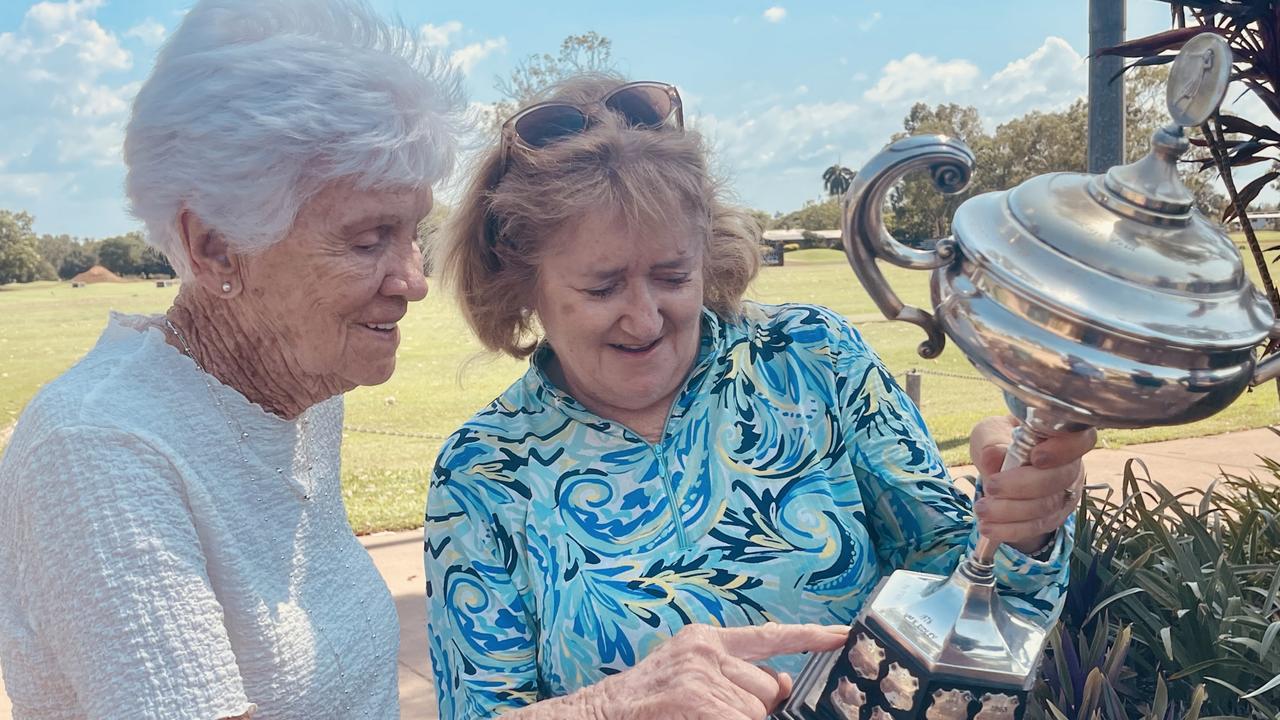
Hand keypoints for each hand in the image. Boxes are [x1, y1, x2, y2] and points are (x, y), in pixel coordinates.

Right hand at [583, 622, 848, 719]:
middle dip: (753, 711)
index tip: (846, 636)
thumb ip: (731, 676)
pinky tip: (691, 718)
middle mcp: (707, 652)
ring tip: (692, 716)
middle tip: (708, 713)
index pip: (769, 637)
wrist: (596, 718)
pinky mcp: (699, 702)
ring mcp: (703, 678)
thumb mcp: (685, 675)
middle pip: (767, 689)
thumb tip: (779, 685)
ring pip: (756, 711)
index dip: (812, 638)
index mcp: (704, 641)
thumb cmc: (642, 707)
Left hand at [969, 415, 1096, 553]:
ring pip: (1048, 506)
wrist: (998, 466)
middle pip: (1060, 479)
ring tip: (982, 509)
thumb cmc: (998, 440)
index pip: (1080, 440)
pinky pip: (1038, 526)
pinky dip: (1011, 529)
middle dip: (1022, 486)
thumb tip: (994, 455)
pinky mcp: (1054, 516)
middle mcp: (1071, 465)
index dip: (1063, 450)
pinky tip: (989, 527)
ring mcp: (1066, 493)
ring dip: (1011, 511)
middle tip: (991, 486)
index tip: (1035, 456)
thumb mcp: (989, 433)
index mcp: (1062, 436)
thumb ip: (992, 441)